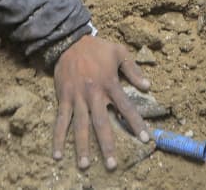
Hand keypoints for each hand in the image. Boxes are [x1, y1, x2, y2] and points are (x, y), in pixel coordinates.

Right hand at [52, 35, 150, 169]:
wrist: (69, 41)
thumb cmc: (97, 48)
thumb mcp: (119, 52)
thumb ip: (133, 70)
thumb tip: (147, 86)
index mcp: (110, 83)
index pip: (126, 107)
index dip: (136, 123)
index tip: (145, 139)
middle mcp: (94, 93)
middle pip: (101, 123)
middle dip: (107, 144)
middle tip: (112, 164)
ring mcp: (77, 97)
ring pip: (80, 126)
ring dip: (82, 146)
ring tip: (84, 165)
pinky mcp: (63, 98)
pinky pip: (61, 121)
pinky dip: (58, 138)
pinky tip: (57, 154)